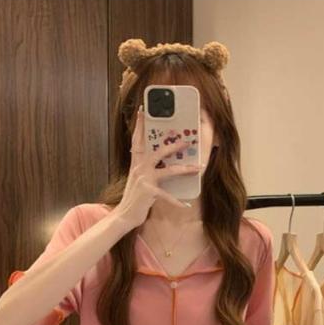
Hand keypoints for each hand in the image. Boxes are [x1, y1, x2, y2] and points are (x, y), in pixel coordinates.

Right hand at [115, 106, 200, 230]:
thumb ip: (146, 167)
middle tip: (188, 140)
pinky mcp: (149, 192)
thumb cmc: (135, 196)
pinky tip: (186, 204)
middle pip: (158, 152)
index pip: (137, 139)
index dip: (139, 124)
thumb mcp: (139, 177)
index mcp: (136, 162)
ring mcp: (144, 179)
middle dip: (174, 145)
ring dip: (185, 169)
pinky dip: (177, 201)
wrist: (125, 214)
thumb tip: (161, 158)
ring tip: (198, 168)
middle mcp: (139, 168)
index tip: (142, 110)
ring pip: (168, 170)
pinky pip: (167, 196)